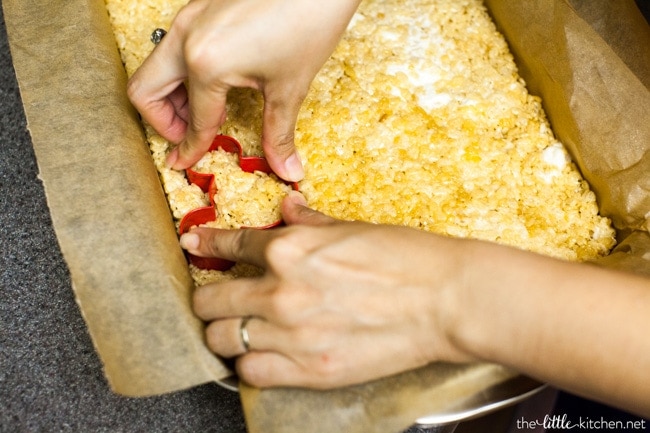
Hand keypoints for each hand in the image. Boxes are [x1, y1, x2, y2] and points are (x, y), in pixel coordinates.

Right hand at [127, 0, 360, 181]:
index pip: (193, 121)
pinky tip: (218, 83)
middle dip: (164, 121)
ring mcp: (189, 18)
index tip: (184, 163)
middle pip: (144, 91)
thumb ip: (279, 134)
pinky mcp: (198, 8)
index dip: (190, 148)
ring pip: (156, 67)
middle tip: (192, 134)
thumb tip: (287, 170)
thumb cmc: (308, 20)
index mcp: (205, 61)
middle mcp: (186, 37)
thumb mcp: (290, 87)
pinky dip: (185, 73)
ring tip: (208, 111)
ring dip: (172, 97)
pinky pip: (175, 48)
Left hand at [180, 192, 475, 388]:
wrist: (446, 300)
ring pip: (222, 340)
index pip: (229, 245)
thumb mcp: (353, 228)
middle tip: (219, 296)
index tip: (195, 244)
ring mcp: (292, 335)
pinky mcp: (310, 371)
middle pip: (210, 300)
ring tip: (240, 328)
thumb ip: (309, 223)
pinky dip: (251, 364)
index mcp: (289, 250)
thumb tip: (287, 207)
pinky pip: (251, 373)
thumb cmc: (406, 258)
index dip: (206, 243)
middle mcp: (281, 293)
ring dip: (226, 332)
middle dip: (209, 296)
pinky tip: (264, 354)